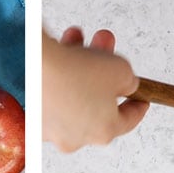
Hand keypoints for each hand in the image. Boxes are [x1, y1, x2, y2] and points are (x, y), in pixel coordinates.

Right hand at [43, 27, 148, 151]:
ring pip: (72, 92)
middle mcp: (76, 136)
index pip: (127, 120)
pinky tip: (58, 47)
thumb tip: (124, 85)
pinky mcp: (30, 113)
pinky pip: (48, 90)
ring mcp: (50, 127)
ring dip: (78, 63)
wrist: (33, 66)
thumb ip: (128, 80)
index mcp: (103, 132)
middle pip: (97, 100)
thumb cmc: (77, 71)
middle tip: (104, 43)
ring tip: (76, 36)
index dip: (137, 104)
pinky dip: (55, 70)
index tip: (143, 96)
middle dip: (103, 68)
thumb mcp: (121, 70)